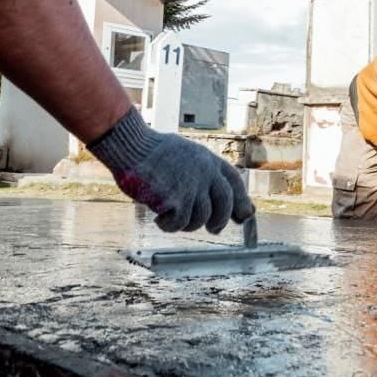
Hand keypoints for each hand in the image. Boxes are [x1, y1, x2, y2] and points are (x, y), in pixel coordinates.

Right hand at [88, 108, 254, 232]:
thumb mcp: (185, 155)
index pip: (234, 182)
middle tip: (214, 229)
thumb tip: (220, 196)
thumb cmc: (152, 152)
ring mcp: (192, 185)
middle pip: (225, 204)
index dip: (241, 201)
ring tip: (170, 216)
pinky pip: (179, 223)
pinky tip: (159, 218)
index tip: (244, 215)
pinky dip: (169, 225)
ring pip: (201, 218)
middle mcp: (205, 172)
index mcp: (208, 159)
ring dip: (187, 223)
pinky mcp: (176, 199)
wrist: (131, 147)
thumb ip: (203, 172)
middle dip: (220, 220)